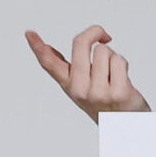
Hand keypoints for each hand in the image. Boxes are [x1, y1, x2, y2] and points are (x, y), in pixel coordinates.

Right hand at [24, 25, 151, 122]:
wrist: (126, 124)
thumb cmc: (105, 101)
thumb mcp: (82, 86)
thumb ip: (68, 68)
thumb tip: (47, 49)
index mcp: (69, 85)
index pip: (50, 64)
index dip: (38, 47)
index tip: (29, 33)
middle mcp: (80, 90)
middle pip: (81, 43)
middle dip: (95, 32)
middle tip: (104, 36)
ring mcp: (98, 92)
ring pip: (104, 50)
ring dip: (113, 57)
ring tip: (114, 75)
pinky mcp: (118, 93)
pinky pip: (119, 60)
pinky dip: (123, 65)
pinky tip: (122, 80)